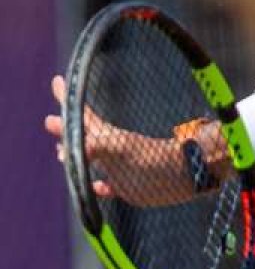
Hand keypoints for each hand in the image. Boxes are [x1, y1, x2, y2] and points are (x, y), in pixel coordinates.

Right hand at [45, 74, 221, 205]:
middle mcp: (113, 150)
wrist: (191, 173)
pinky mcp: (133, 187)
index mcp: (108, 138)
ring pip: (94, 160)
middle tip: (49, 121)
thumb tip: (66, 151)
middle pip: (84, 136)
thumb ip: (94, 147)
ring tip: (62, 154)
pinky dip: (100, 186)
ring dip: (78, 157)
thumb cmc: (155, 161)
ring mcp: (122, 168)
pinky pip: (111, 186)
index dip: (69, 101)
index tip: (60, 80)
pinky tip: (97, 188)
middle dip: (67, 129)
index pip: (83, 117)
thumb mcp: (121, 150)